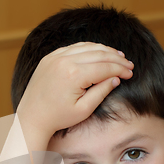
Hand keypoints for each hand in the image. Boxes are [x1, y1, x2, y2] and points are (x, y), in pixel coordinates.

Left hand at [17, 42, 133, 137]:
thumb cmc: (58, 117)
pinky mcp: (50, 57)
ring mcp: (55, 57)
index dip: (120, 69)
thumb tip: (116, 78)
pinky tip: (99, 53)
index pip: (105, 67)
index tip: (131, 73)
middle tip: (128, 64)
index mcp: (73, 75)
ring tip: (118, 56)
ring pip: (87, 47)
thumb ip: (101, 92)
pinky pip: (74, 47)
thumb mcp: (84, 109)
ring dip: (105, 50)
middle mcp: (64, 61)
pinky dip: (89, 48)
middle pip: (98, 54)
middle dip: (116, 58)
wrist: (32, 116)